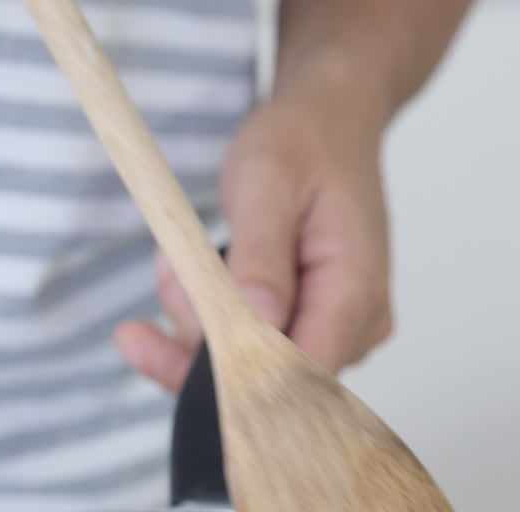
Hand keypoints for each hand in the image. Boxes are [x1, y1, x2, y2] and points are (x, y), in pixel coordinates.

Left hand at [114, 92, 394, 390]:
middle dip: (198, 337)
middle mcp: (355, 326)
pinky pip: (248, 347)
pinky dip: (206, 317)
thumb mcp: (265, 181)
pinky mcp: (309, 328)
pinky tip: (182, 275)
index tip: (166, 354)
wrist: (327, 123)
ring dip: (195, 320)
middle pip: (265, 378)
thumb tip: (258, 319)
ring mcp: (335, 331)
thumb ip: (260, 253)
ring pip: (247, 365)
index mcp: (355, 291)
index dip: (232, 380)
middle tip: (164, 271)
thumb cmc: (303, 144)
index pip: (299, 377)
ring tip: (172, 259)